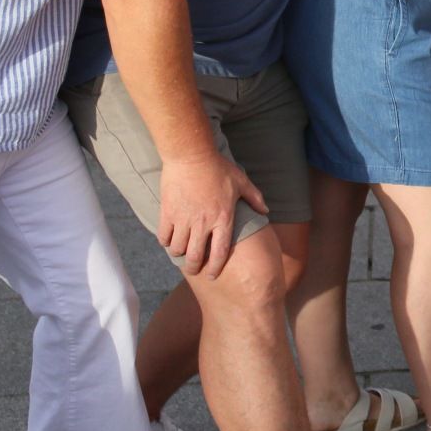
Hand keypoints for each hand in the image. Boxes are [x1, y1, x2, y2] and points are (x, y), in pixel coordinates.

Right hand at [157, 153, 266, 277]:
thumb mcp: (241, 182)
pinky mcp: (168, 213)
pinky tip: (170, 239)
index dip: (216, 268)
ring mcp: (184, 219)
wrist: (191, 155)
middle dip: (195, 267)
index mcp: (223, 219)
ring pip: (178, 249)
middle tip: (195, 269)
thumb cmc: (218, 168)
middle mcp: (203, 223)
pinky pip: (164, 236)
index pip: (220, 252)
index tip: (213, 275)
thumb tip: (266, 211)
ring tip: (182, 251)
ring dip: (180, 253)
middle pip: (196, 256)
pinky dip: (166, 241)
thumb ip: (255, 198)